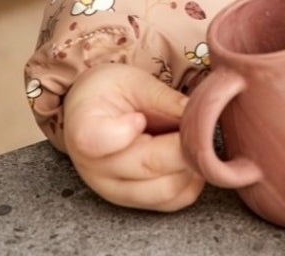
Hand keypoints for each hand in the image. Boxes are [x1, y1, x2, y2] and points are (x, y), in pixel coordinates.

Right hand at [62, 63, 203, 211]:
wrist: (90, 111)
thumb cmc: (110, 91)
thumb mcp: (132, 81)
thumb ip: (162, 97)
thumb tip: (196, 111)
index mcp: (85, 130)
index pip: (97, 141)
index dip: (125, 131)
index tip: (139, 118)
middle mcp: (96, 168)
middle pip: (147, 166)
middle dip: (183, 145)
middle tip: (199, 126)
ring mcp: (114, 190)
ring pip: (164, 190)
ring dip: (190, 165)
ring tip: (195, 141)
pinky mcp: (133, 202)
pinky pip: (171, 202)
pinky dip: (191, 182)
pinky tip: (191, 158)